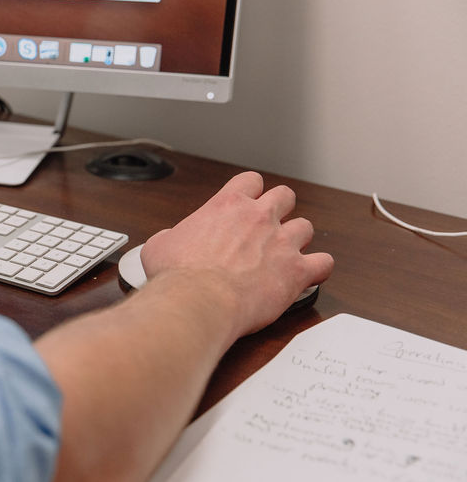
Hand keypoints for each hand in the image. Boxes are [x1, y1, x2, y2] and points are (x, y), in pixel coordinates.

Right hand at [140, 172, 333, 336]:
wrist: (197, 300)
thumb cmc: (177, 275)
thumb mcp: (159, 246)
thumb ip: (169, 237)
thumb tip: (166, 242)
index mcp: (227, 205)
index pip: (251, 181)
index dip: (251, 192)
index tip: (247, 203)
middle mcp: (259, 217)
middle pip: (285, 196)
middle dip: (280, 209)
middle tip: (269, 227)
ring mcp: (282, 242)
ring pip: (306, 227)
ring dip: (297, 239)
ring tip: (286, 255)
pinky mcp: (296, 271)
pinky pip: (324, 263)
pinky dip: (318, 269)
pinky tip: (308, 276)